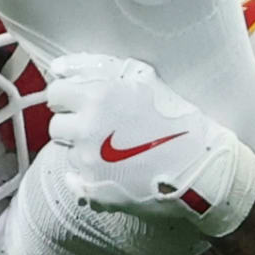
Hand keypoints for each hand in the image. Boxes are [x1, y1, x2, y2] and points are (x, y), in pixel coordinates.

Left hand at [43, 53, 254, 237]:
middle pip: (57, 125)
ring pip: (68, 152)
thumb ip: (97, 68)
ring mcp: (88, 162)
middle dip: (74, 124)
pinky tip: (112, 169)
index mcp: (98, 97)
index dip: (69, 96)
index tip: (83, 101)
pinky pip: (74, 178)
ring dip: (84, 149)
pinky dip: (87, 173)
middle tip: (102, 125)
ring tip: (116, 148)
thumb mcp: (144, 79)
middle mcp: (87, 129)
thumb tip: (58, 66)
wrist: (199, 165)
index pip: (55, 93)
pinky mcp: (93, 188)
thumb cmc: (176, 117)